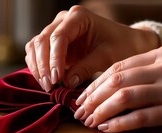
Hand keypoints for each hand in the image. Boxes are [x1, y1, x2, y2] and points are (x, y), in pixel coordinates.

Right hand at [24, 5, 158, 91]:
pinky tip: (46, 82)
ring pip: (35, 46)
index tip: (57, 79)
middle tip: (49, 86)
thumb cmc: (120, 46)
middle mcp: (63, 20)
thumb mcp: (107, 57)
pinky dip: (38, 68)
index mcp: (78, 17)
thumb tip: (66, 82)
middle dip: (43, 65)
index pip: (58, 37)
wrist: (125, 44)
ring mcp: (56, 31)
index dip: (54, 59)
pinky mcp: (53, 44)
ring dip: (37, 67)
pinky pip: (36, 54)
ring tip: (47, 87)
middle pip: (42, 41)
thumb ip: (86, 68)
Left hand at [74, 45, 161, 132]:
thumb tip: (119, 90)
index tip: (83, 96)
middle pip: (116, 79)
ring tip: (88, 122)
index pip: (118, 66)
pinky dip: (120, 123)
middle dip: (92, 97)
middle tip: (79, 112)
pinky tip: (107, 129)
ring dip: (101, 111)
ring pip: (123, 97)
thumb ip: (153, 74)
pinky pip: (141, 116)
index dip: (95, 82)